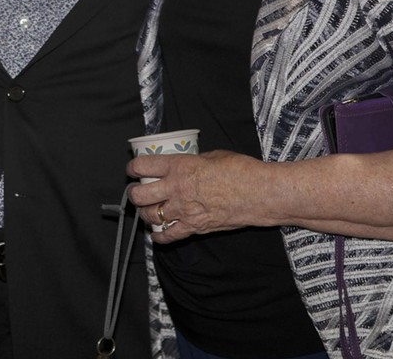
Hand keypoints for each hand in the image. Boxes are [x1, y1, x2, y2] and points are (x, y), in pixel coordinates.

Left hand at [126, 150, 264, 244]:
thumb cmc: (241, 171)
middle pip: (139, 195)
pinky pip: (168, 236)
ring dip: (145, 214)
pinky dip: (160, 236)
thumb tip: (186, 165)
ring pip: (150, 217)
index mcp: (180, 166)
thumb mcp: (212, 156)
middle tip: (136, 192)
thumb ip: (193, 162)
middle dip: (134, 194)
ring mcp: (184, 210)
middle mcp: (177, 188)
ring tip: (148, 211)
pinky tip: (158, 233)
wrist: (260, 193)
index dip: (133, 168)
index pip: (142, 166)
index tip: (133, 169)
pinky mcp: (195, 228)